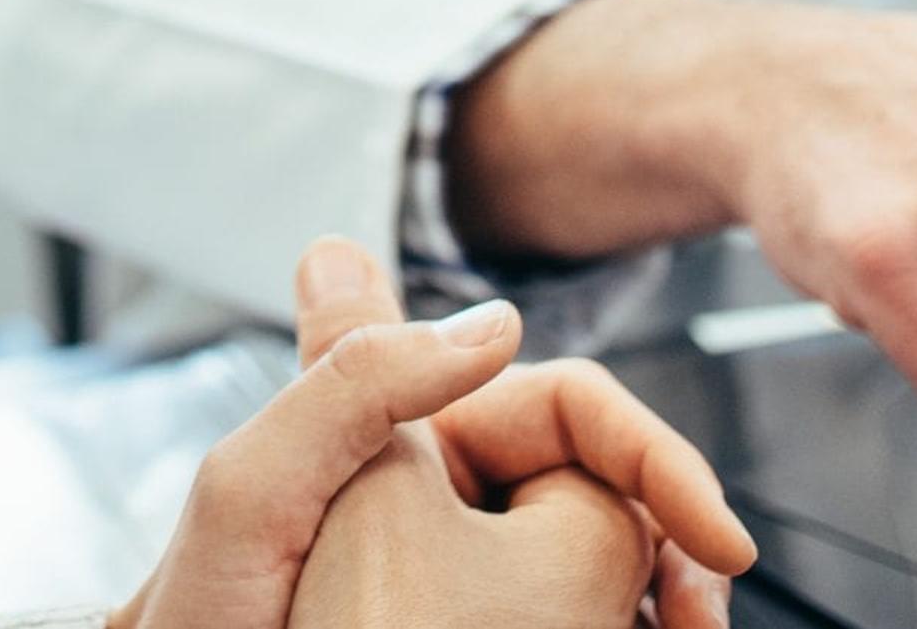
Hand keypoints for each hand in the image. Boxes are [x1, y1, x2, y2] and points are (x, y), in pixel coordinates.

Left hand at [105, 238, 751, 628]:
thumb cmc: (196, 621)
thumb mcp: (252, 490)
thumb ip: (350, 384)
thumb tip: (495, 318)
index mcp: (393, 435)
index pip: (564, 406)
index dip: (648, 456)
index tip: (720, 539)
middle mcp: (427, 496)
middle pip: (596, 491)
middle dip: (666, 539)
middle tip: (703, 620)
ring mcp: (445, 576)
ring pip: (594, 566)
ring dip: (651, 593)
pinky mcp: (458, 614)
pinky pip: (565, 611)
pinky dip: (612, 623)